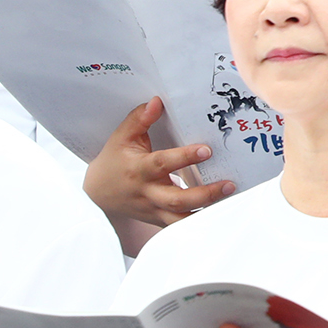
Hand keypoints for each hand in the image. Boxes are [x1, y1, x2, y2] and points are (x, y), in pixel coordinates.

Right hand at [84, 97, 234, 226]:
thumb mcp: (121, 137)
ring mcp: (154, 210)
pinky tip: (220, 212)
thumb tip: (157, 102)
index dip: (183, 158)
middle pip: (177, 200)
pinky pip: (180, 225)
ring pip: (181, 219)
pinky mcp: (159, 220)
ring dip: (206, 211)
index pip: (162, 164)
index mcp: (138, 170)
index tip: (206, 150)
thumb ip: (140, 119)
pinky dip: (199, 222)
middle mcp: (148, 193)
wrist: (99, 194)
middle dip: (204, 194)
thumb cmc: (114, 161)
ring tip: (229, 198)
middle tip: (229, 184)